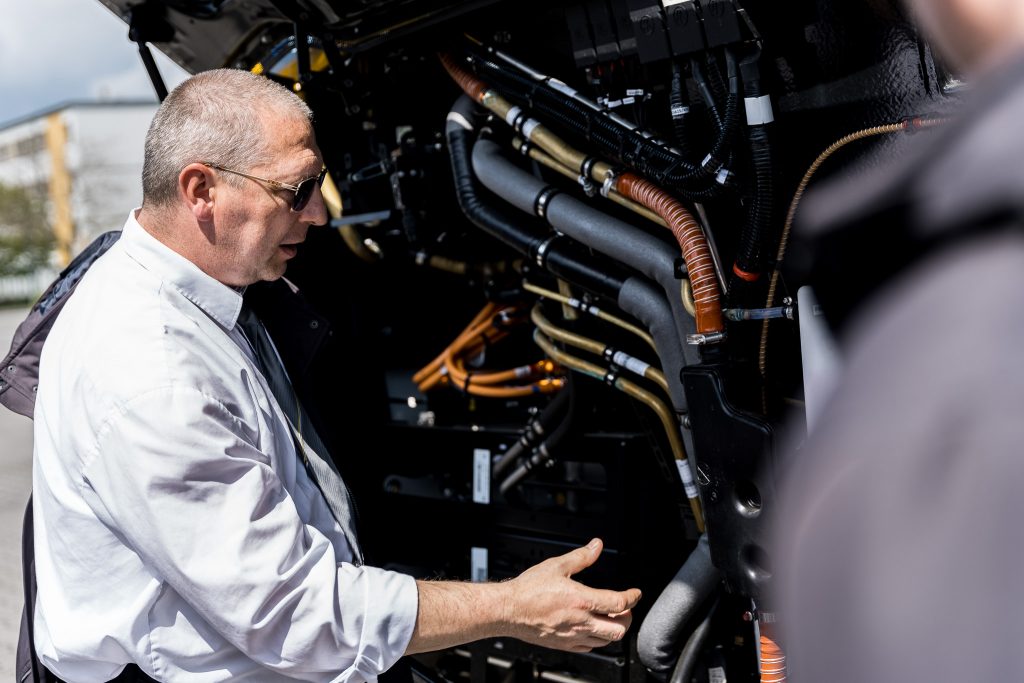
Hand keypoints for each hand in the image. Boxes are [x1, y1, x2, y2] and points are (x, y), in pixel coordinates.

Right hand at [501, 538, 641, 652]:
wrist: (508, 609)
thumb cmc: (528, 589)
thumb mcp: (557, 565)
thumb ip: (581, 556)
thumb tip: (596, 546)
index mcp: (581, 600)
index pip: (619, 603)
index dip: (632, 598)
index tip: (635, 593)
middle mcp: (580, 621)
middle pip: (618, 629)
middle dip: (627, 618)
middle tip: (625, 608)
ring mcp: (573, 636)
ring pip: (606, 642)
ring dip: (613, 629)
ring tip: (610, 617)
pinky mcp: (564, 644)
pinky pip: (589, 648)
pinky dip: (598, 639)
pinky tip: (592, 628)